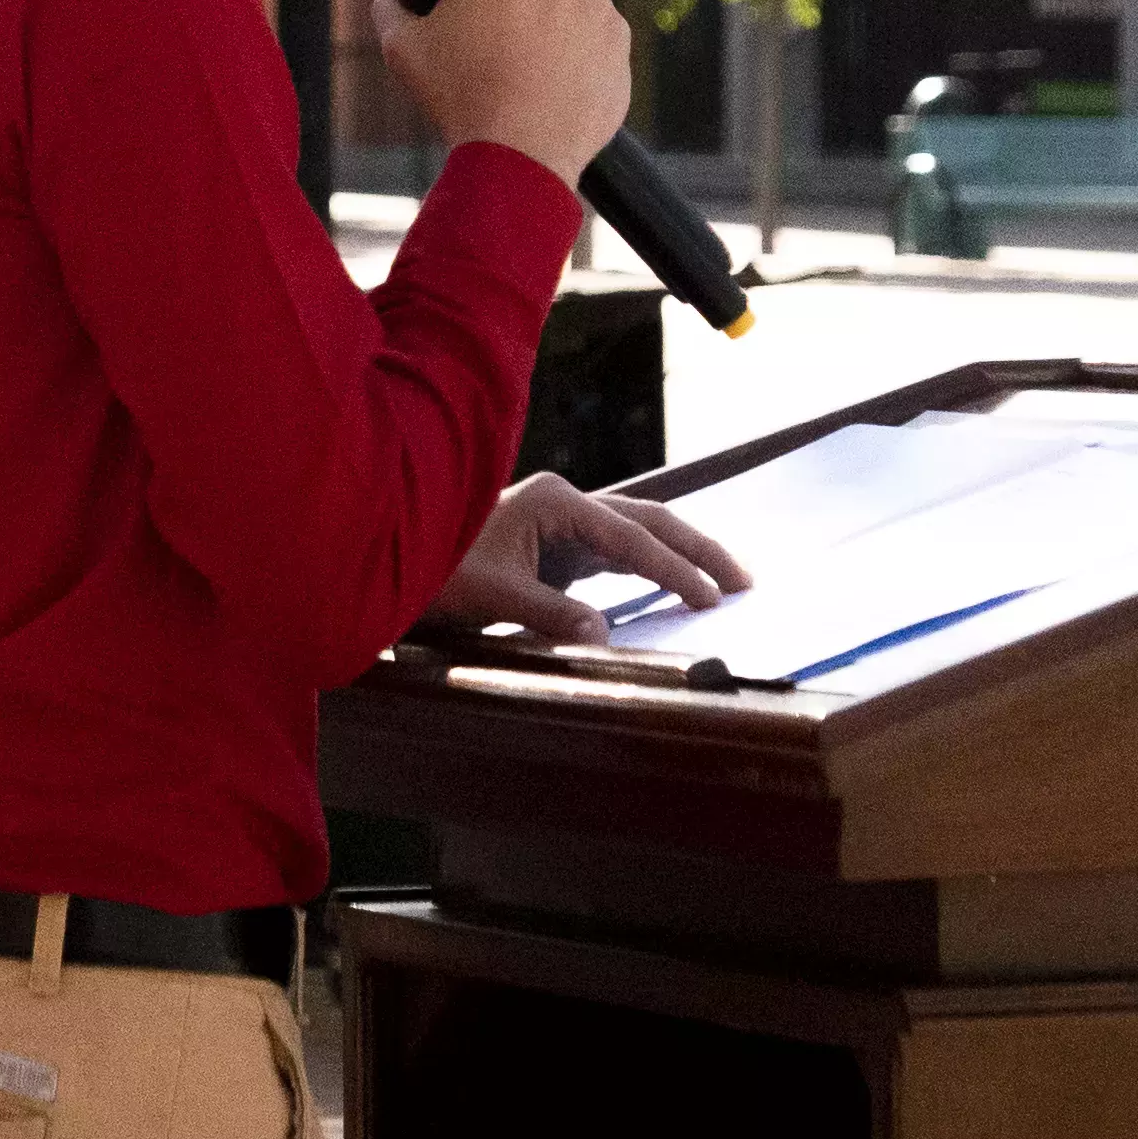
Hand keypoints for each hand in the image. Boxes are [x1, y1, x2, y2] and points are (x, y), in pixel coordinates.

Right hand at [373, 0, 630, 188]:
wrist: (521, 154)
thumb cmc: (458, 96)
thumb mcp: (401, 49)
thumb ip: (391, 8)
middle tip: (498, 40)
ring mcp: (596, 4)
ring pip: (570, 2)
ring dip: (555, 23)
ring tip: (530, 68)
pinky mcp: (620, 41)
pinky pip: (598, 36)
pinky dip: (583, 52)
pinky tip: (557, 84)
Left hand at [420, 473, 750, 646]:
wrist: (395, 550)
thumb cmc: (437, 568)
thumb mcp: (491, 594)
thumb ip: (548, 613)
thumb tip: (603, 635)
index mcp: (555, 502)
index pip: (630, 537)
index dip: (673, 568)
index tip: (711, 597)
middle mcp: (565, 503)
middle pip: (647, 519)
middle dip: (696, 548)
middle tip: (742, 582)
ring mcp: (563, 521)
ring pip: (636, 532)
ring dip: (678, 555)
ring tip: (722, 583)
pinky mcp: (558, 543)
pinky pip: (617, 552)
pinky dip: (649, 567)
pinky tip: (672, 584)